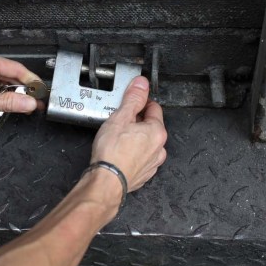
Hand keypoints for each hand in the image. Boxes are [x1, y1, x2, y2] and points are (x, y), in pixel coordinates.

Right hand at [91, 76, 167, 191]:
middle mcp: (159, 148)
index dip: (141, 102)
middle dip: (137, 121)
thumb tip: (141, 84)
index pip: (154, 108)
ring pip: (146, 144)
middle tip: (120, 121)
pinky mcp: (143, 175)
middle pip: (151, 126)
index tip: (131, 102)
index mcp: (157, 132)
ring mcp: (152, 163)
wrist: (106, 181)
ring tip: (118, 139)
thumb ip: (133, 98)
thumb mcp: (120, 117)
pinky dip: (133, 154)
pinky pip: (141, 158)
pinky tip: (120, 153)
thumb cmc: (112, 153)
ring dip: (136, 139)